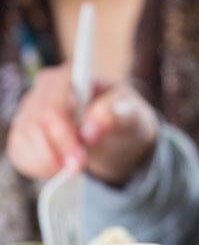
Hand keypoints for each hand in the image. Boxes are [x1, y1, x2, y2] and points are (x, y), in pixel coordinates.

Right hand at [6, 65, 158, 186]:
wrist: (119, 136)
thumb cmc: (124, 117)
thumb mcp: (132, 114)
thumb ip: (116, 115)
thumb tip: (92, 128)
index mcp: (72, 76)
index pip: (55, 104)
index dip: (63, 133)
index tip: (78, 156)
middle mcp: (45, 88)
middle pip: (37, 122)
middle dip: (58, 150)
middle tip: (78, 168)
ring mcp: (30, 109)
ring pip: (24, 137)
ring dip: (47, 160)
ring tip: (73, 169)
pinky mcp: (24, 131)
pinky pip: (19, 151)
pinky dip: (37, 165)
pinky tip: (57, 168)